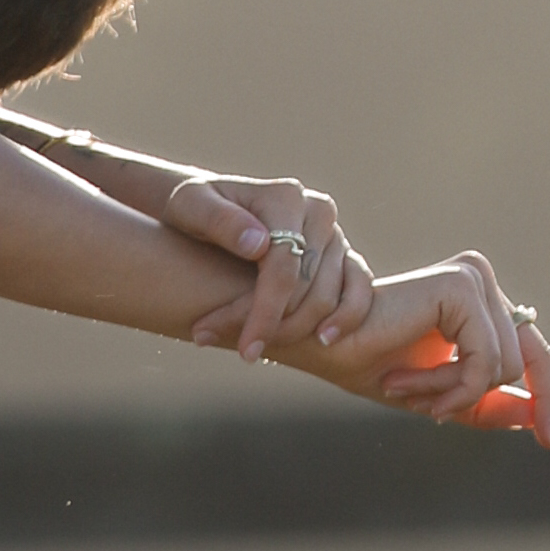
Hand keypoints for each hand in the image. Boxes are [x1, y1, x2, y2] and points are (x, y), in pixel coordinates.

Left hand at [165, 170, 373, 365]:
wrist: (206, 206)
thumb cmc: (193, 206)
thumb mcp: (190, 205)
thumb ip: (220, 221)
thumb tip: (259, 245)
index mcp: (286, 198)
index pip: (284, 267)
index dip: (266, 312)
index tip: (246, 350)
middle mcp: (317, 213)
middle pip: (308, 287)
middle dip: (274, 327)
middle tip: (237, 352)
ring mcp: (333, 234)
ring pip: (330, 296)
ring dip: (298, 331)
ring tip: (258, 349)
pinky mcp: (340, 254)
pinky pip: (358, 291)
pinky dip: (346, 318)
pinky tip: (323, 342)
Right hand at [301, 251, 549, 439]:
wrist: (318, 344)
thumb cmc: (368, 365)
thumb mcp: (438, 394)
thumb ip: (485, 404)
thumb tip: (534, 419)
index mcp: (477, 301)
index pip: (532, 352)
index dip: (546, 397)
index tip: (548, 441)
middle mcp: (479, 280)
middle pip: (528, 359)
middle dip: (485, 399)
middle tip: (432, 413)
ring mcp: (473, 278)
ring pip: (506, 366)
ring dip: (453, 392)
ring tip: (405, 388)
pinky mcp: (461, 285)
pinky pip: (485, 358)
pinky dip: (450, 384)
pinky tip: (404, 380)